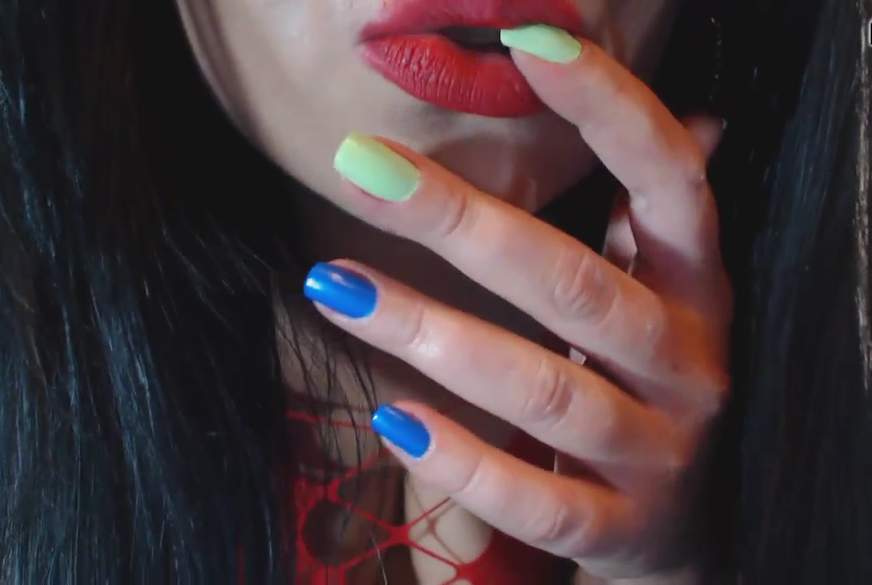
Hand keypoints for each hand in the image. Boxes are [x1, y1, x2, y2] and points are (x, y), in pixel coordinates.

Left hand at [303, 26, 731, 580]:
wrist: (692, 527)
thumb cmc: (649, 383)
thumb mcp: (667, 297)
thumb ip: (654, 224)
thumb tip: (692, 119)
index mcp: (696, 287)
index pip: (670, 179)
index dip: (609, 109)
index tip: (526, 41)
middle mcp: (687, 362)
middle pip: (570, 283)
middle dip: (462, 221)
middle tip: (361, 166)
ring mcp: (657, 450)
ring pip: (539, 388)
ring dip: (431, 333)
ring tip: (334, 285)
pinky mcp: (621, 529)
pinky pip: (537, 498)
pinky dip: (460, 459)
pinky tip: (388, 415)